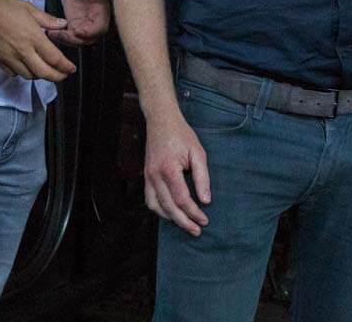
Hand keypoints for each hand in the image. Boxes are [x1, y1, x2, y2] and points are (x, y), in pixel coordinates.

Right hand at [0, 0, 75, 81]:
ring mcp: (9, 57)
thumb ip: (47, 20)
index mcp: (33, 36)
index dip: (65, 67)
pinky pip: (13, 73)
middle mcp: (22, 50)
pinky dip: (22, 73)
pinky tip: (25, 66)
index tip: (70, 68)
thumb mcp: (28, 8)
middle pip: (44, 73)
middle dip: (57, 77)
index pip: (54, 58)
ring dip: (39, 75)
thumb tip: (62, 24)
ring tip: (44, 69)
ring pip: (29, 76)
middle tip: (62, 75)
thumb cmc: (2, 5)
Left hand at [54, 0, 110, 45]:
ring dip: (64, 39)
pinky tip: (50, 31)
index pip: (99, 29)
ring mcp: (84, 26)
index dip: (89, 33)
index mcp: (101, 14)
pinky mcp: (74, 26)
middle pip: (87, 39)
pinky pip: (68, 36)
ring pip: (76, 40)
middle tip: (59, 33)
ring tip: (51, 32)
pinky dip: (60, 36)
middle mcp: (94, 23)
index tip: (77, 31)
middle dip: (73, 39)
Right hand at [143, 107, 211, 235]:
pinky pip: (149, 199)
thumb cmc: (181, 135)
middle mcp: (155, 175)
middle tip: (197, 230)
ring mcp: (148, 176)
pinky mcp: (146, 176)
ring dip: (171, 218)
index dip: (194, 212)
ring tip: (185, 224)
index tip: (205, 219)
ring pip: (156, 206)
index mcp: (169, 168)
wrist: (161, 121)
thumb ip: (202, 177)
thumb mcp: (198, 153)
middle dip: (184, 221)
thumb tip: (205, 200)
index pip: (182, 198)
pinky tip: (171, 213)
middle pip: (169, 207)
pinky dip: (159, 210)